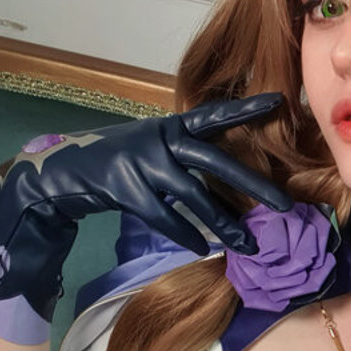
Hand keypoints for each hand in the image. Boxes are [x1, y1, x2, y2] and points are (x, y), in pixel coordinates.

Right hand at [0, 94, 290, 325]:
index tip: (279, 101)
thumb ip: (186, 155)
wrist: (64, 171)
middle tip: (285, 205)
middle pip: (215, 161)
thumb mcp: (154, 146)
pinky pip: (165, 216)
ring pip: (194, 196)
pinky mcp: (125, 188)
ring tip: (250, 244)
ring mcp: (142, 163)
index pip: (214, 116)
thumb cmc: (120, 161)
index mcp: (171, 126)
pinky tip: (205, 248)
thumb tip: (232, 182)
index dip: (245, 108)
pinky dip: (187, 234)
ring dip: (224, 223)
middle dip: (253, 183)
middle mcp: (160, 139)